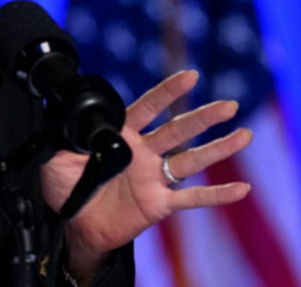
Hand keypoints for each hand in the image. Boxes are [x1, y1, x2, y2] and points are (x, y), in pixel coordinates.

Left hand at [40, 70, 252, 280]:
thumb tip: (65, 115)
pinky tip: (241, 189)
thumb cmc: (67, 188)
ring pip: (192, 159)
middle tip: (229, 104)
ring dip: (219, 148)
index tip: (189, 76)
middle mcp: (144, 153)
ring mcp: (155, 178)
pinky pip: (192, 198)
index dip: (168, 92)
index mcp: (122, 136)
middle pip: (179, 130)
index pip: (148, 108)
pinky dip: (216, 195)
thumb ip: (65, 135)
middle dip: (204, 116)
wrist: (75, 225)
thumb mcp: (56, 156)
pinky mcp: (160, 203)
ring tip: (244, 135)